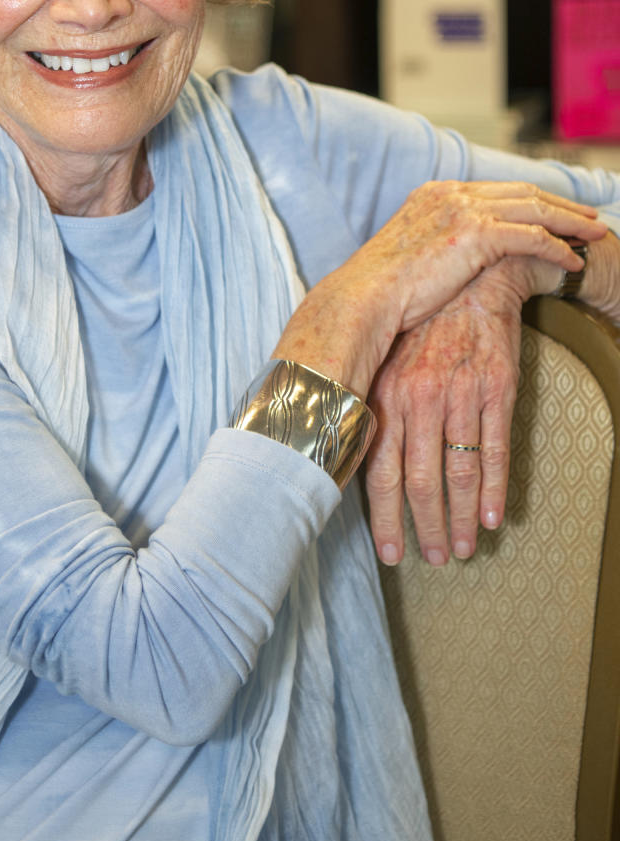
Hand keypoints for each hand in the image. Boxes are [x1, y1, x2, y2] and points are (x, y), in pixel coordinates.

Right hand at [274, 180, 605, 398]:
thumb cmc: (379, 292)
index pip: (497, 190)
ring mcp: (463, 210)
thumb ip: (437, 247)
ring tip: (594, 236)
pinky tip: (573, 262)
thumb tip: (453, 263)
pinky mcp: (476, 235)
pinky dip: (558, 247)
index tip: (556, 212)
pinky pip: (532, 237)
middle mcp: (451, 193)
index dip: (532, 200)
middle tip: (589, 218)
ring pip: (535, 209)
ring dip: (570, 222)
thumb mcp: (410, 257)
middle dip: (561, 205)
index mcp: (434, 194)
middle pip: (522, 192)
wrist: (363, 299)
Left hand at [365, 257, 537, 566]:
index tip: (391, 553)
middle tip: (432, 558)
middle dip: (426, 526)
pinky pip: (495, 449)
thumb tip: (345, 461)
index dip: (385, 516)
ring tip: (462, 549)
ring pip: (459, 471)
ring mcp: (460, 394)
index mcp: (384, 394)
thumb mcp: (382, 362)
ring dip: (462, 517)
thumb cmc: (417, 329)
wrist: (470, 282)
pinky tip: (493, 518)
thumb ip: (368, 409)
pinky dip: (495, 489)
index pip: (378, 468)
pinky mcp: (497, 388)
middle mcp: (419, 397)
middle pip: (419, 479)